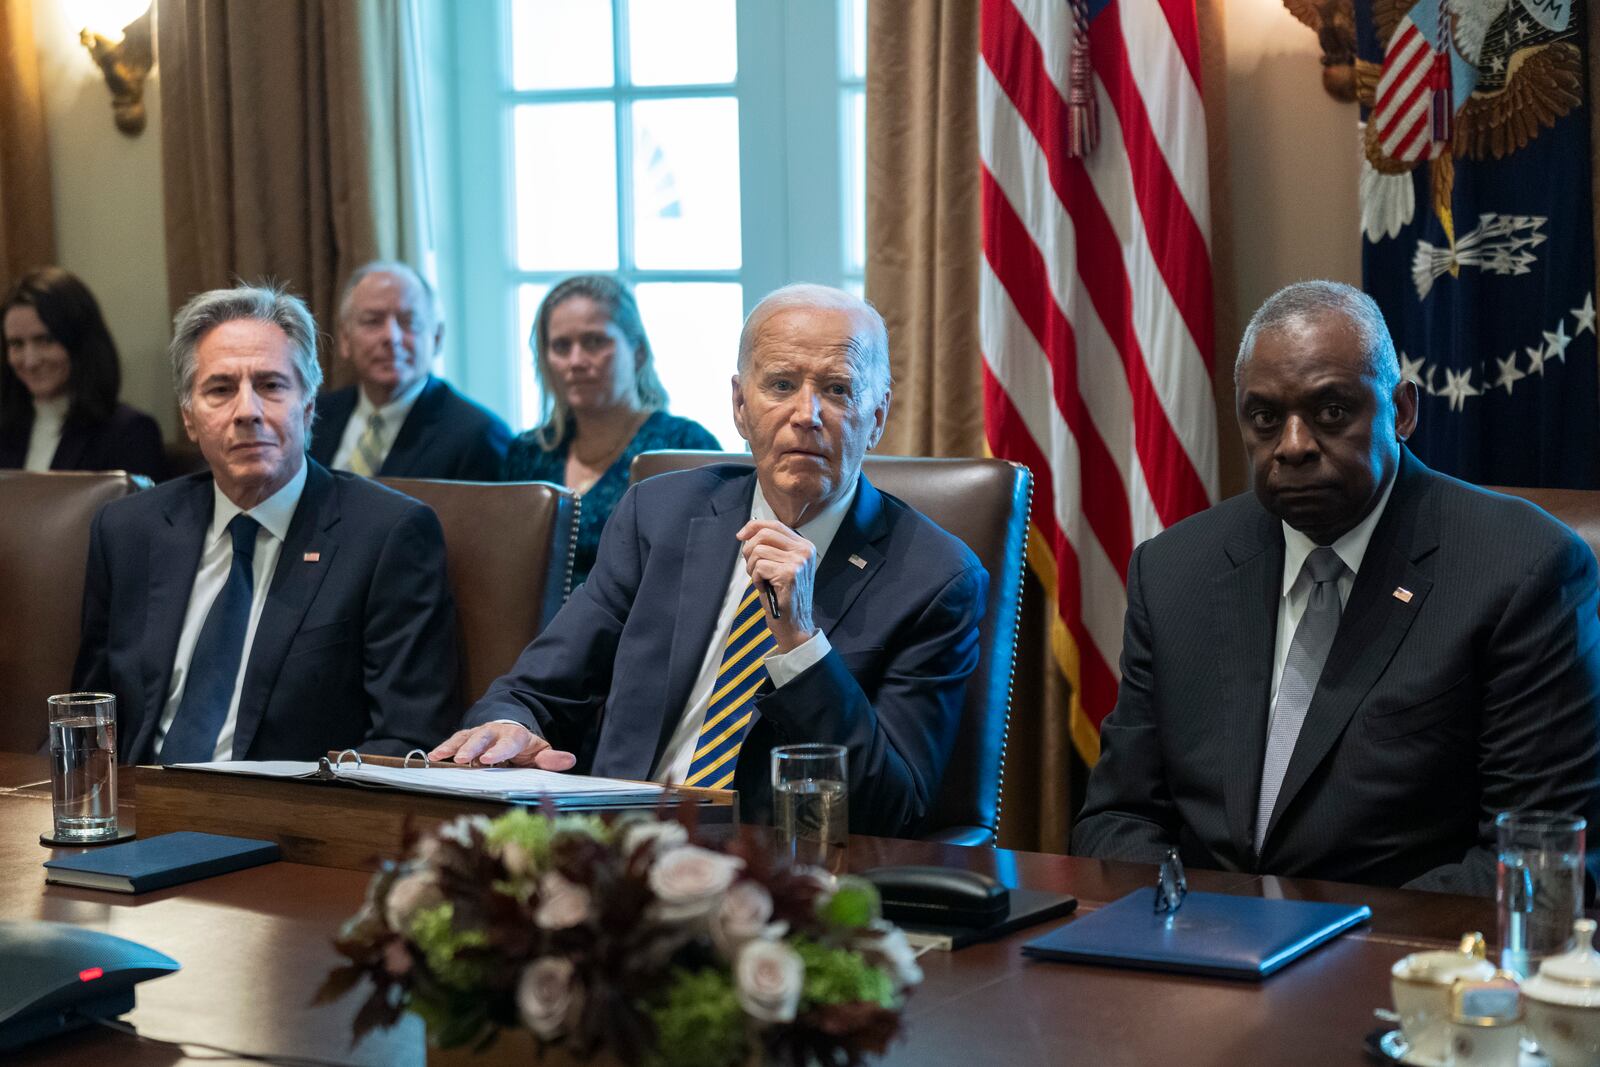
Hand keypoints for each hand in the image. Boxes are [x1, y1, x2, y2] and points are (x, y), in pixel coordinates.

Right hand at [427, 722, 577, 769]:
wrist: (511, 730)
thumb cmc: (525, 747)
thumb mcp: (541, 752)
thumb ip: (551, 759)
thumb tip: (569, 760)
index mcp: (516, 736)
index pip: (509, 742)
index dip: (499, 750)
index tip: (488, 759)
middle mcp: (495, 732)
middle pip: (483, 737)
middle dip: (472, 748)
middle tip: (462, 760)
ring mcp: (480, 733)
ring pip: (466, 737)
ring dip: (453, 747)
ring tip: (441, 757)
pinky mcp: (467, 737)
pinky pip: (455, 741)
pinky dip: (444, 748)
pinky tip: (433, 756)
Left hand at [737, 518, 817, 651]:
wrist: (795, 623)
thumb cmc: (784, 596)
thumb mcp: (782, 565)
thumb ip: (772, 547)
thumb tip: (748, 533)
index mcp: (804, 546)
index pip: (775, 525)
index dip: (753, 527)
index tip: (741, 536)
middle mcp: (804, 551)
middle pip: (764, 534)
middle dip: (749, 549)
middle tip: (751, 566)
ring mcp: (798, 562)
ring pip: (758, 551)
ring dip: (752, 567)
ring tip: (761, 580)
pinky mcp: (789, 574)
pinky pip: (759, 566)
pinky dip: (755, 578)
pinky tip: (764, 588)